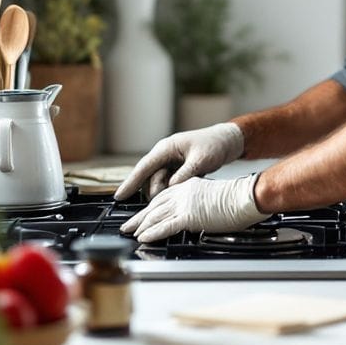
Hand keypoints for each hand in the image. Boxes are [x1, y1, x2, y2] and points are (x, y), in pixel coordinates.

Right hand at [115, 122, 244, 199]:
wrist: (227, 141)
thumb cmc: (214, 145)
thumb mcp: (201, 160)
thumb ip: (185, 174)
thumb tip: (171, 188)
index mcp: (166, 148)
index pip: (143, 167)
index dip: (130, 183)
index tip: (119, 196)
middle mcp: (164, 155)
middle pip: (149, 179)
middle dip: (154, 192)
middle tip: (165, 203)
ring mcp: (170, 162)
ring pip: (158, 183)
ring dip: (163, 193)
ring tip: (177, 198)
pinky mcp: (176, 169)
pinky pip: (167, 184)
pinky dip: (171, 191)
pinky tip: (179, 197)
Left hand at [120, 174, 263, 242]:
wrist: (245, 197)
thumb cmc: (237, 199)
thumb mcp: (213, 196)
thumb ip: (200, 203)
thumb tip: (198, 214)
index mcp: (189, 186)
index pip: (163, 197)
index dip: (150, 207)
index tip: (141, 214)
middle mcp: (183, 193)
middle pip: (154, 206)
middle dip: (139, 217)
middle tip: (127, 225)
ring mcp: (185, 204)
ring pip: (156, 216)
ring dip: (141, 226)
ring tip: (131, 234)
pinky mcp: (189, 216)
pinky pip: (166, 226)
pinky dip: (152, 233)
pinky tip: (143, 238)